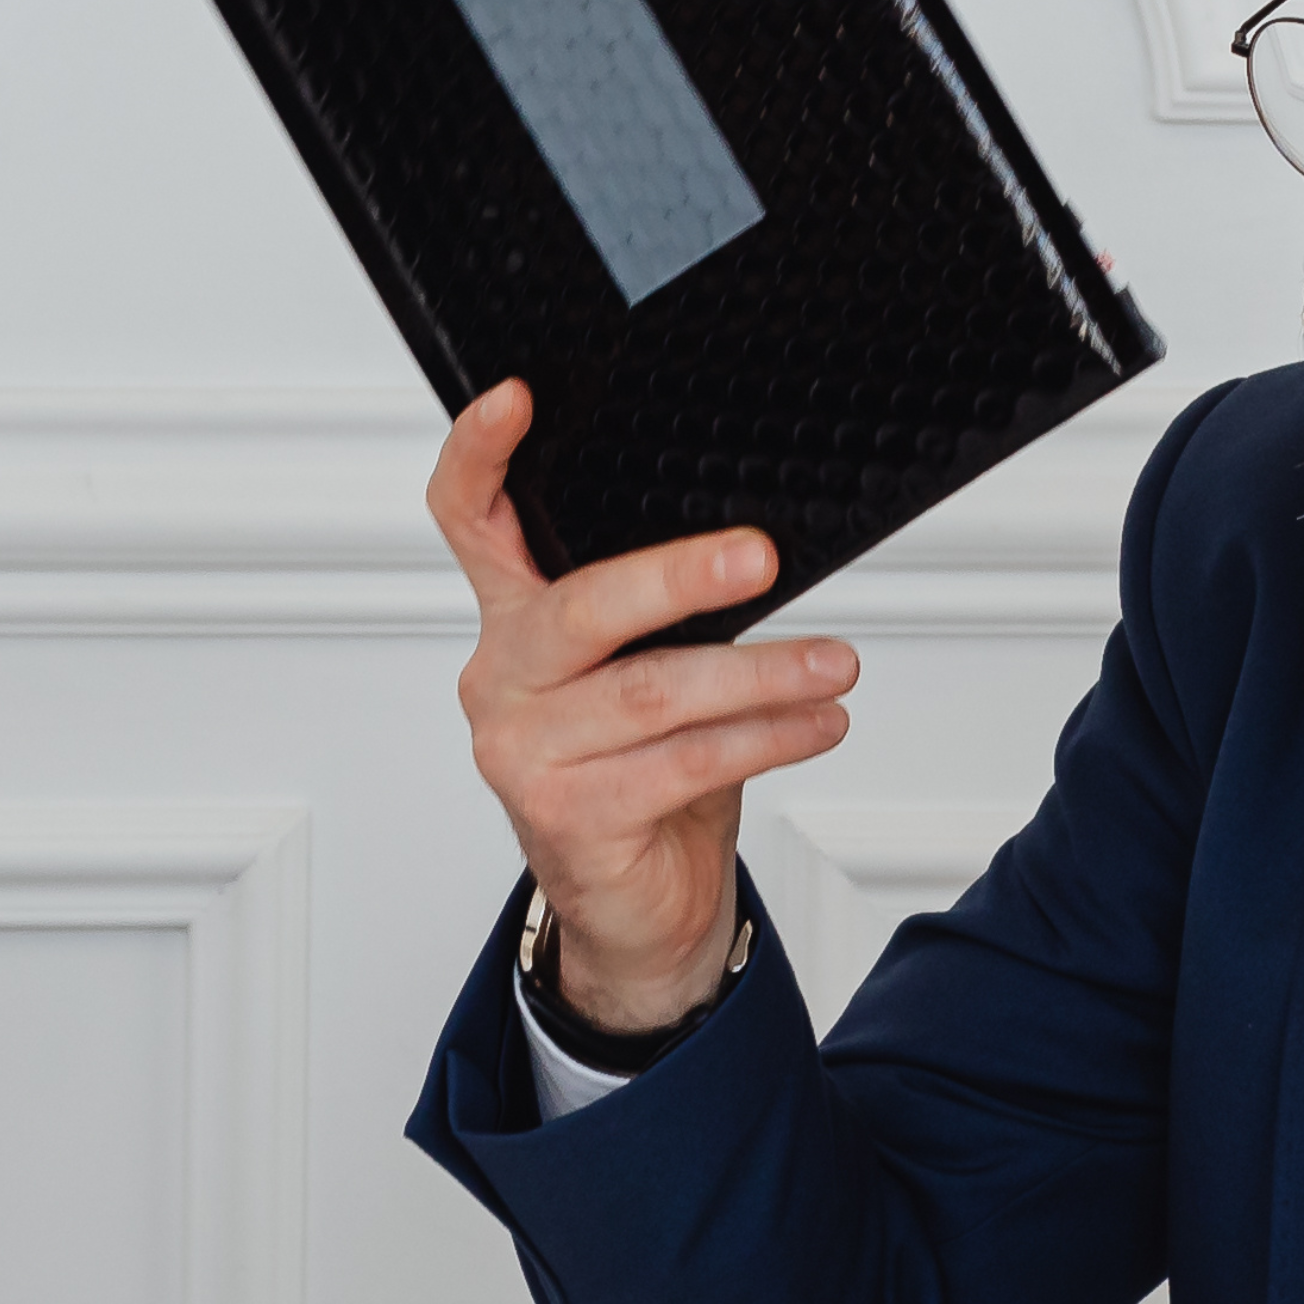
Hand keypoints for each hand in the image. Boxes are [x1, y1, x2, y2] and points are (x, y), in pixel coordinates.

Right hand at [434, 379, 854, 1032]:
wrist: (638, 905)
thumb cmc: (646, 773)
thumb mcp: (648, 670)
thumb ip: (665, 615)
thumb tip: (758, 551)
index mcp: (512, 619)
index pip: (469, 519)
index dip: (480, 454)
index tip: (517, 397)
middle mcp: (499, 677)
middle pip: (581, 605)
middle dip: (680, 577)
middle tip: (760, 558)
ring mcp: (521, 750)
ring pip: (649, 691)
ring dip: (761, 674)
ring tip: (833, 665)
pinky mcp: (562, 816)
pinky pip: (679, 763)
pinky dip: (764, 739)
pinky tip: (816, 725)